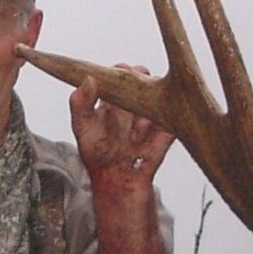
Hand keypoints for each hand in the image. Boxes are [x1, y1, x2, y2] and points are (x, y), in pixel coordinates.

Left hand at [69, 66, 174, 190]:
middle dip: (140, 85)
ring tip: (133, 137)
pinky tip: (143, 143)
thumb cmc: (98, 153)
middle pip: (146, 78)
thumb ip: (80, 103)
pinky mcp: (168, 130)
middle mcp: (136, 102)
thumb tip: (89, 79)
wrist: (116, 181)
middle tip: (130, 101)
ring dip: (145, 115)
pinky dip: (160, 129)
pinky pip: (172, 122)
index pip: (123, 72)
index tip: (119, 76)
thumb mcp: (82, 127)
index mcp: (116, 96)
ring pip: (159, 98)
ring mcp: (154, 115)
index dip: (122, 71)